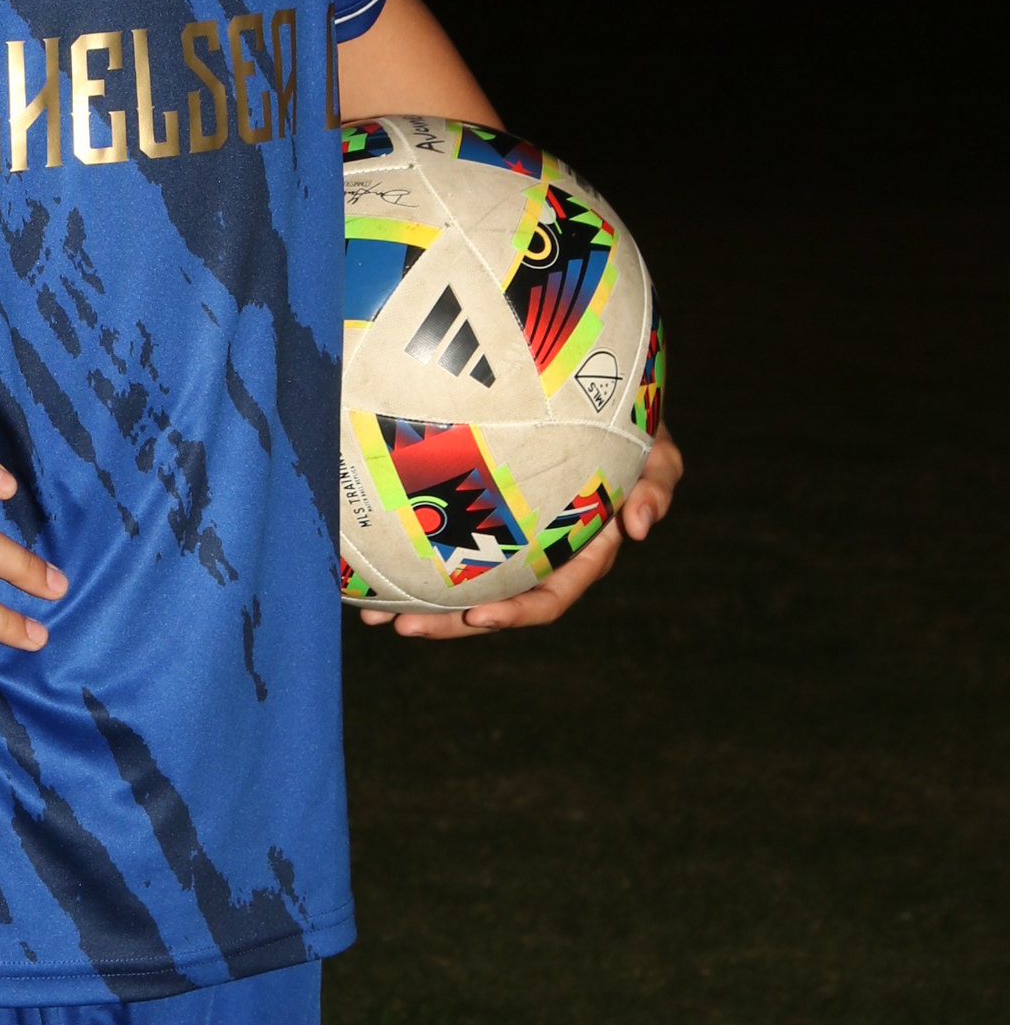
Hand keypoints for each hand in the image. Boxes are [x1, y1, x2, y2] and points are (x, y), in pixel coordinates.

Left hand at [357, 427, 683, 640]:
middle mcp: (540, 556)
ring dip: (419, 601)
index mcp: (580, 554)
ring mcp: (509, 539)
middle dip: (446, 622)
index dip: (514, 613)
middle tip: (397, 624)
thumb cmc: (632, 427)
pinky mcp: (479, 515)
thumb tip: (640, 525)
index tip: (476, 617)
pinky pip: (445, 542)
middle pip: (491, 604)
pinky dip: (411, 555)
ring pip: (461, 582)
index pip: (547, 597)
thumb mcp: (657, 452)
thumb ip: (657, 483)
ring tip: (368, 611)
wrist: (599, 400)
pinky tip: (366, 560)